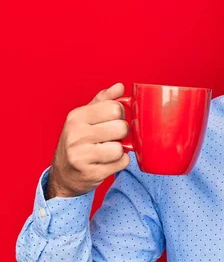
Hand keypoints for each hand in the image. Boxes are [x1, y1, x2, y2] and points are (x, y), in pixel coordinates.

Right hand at [46, 83, 130, 198]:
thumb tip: (120, 87)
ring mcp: (81, 156)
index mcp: (77, 117)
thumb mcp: (86, 118)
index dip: (120, 115)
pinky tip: (107, 162)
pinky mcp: (91, 173)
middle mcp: (76, 135)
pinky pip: (121, 163)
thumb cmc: (78, 142)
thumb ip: (104, 101)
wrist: (64, 174)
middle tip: (111, 137)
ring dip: (120, 150)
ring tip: (107, 150)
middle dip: (122, 133)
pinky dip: (119, 163)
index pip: (115, 108)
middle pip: (121, 127)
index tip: (112, 120)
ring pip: (121, 148)